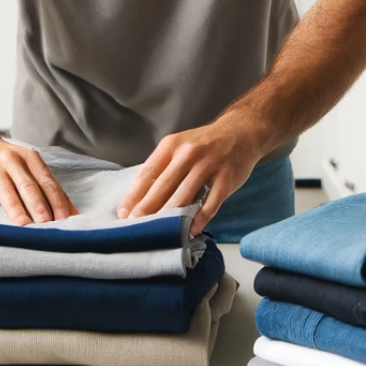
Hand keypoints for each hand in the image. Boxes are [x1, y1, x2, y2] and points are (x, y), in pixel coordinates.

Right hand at [0, 134, 74, 225]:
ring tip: (22, 223)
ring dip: (14, 207)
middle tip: (47, 223)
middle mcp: (10, 160)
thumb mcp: (24, 165)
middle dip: (39, 205)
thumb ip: (41, 185)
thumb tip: (67, 212)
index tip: (65, 220)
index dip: (57, 201)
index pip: (47, 182)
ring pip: (4, 188)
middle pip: (28, 185)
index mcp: (28, 158)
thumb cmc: (1, 159)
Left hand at [117, 113, 274, 237]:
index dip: (135, 194)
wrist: (242, 132)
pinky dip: (199, 219)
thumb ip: (163, 167)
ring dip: (170, 217)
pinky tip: (190, 230)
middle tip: (135, 225)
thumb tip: (140, 196)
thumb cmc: (205, 143)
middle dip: (147, 208)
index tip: (124, 212)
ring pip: (185, 196)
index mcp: (172, 145)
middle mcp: (189, 153)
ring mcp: (209, 166)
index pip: (148, 172)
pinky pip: (210, 203)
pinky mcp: (226, 179)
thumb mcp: (180, 145)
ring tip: (159, 232)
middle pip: (164, 185)